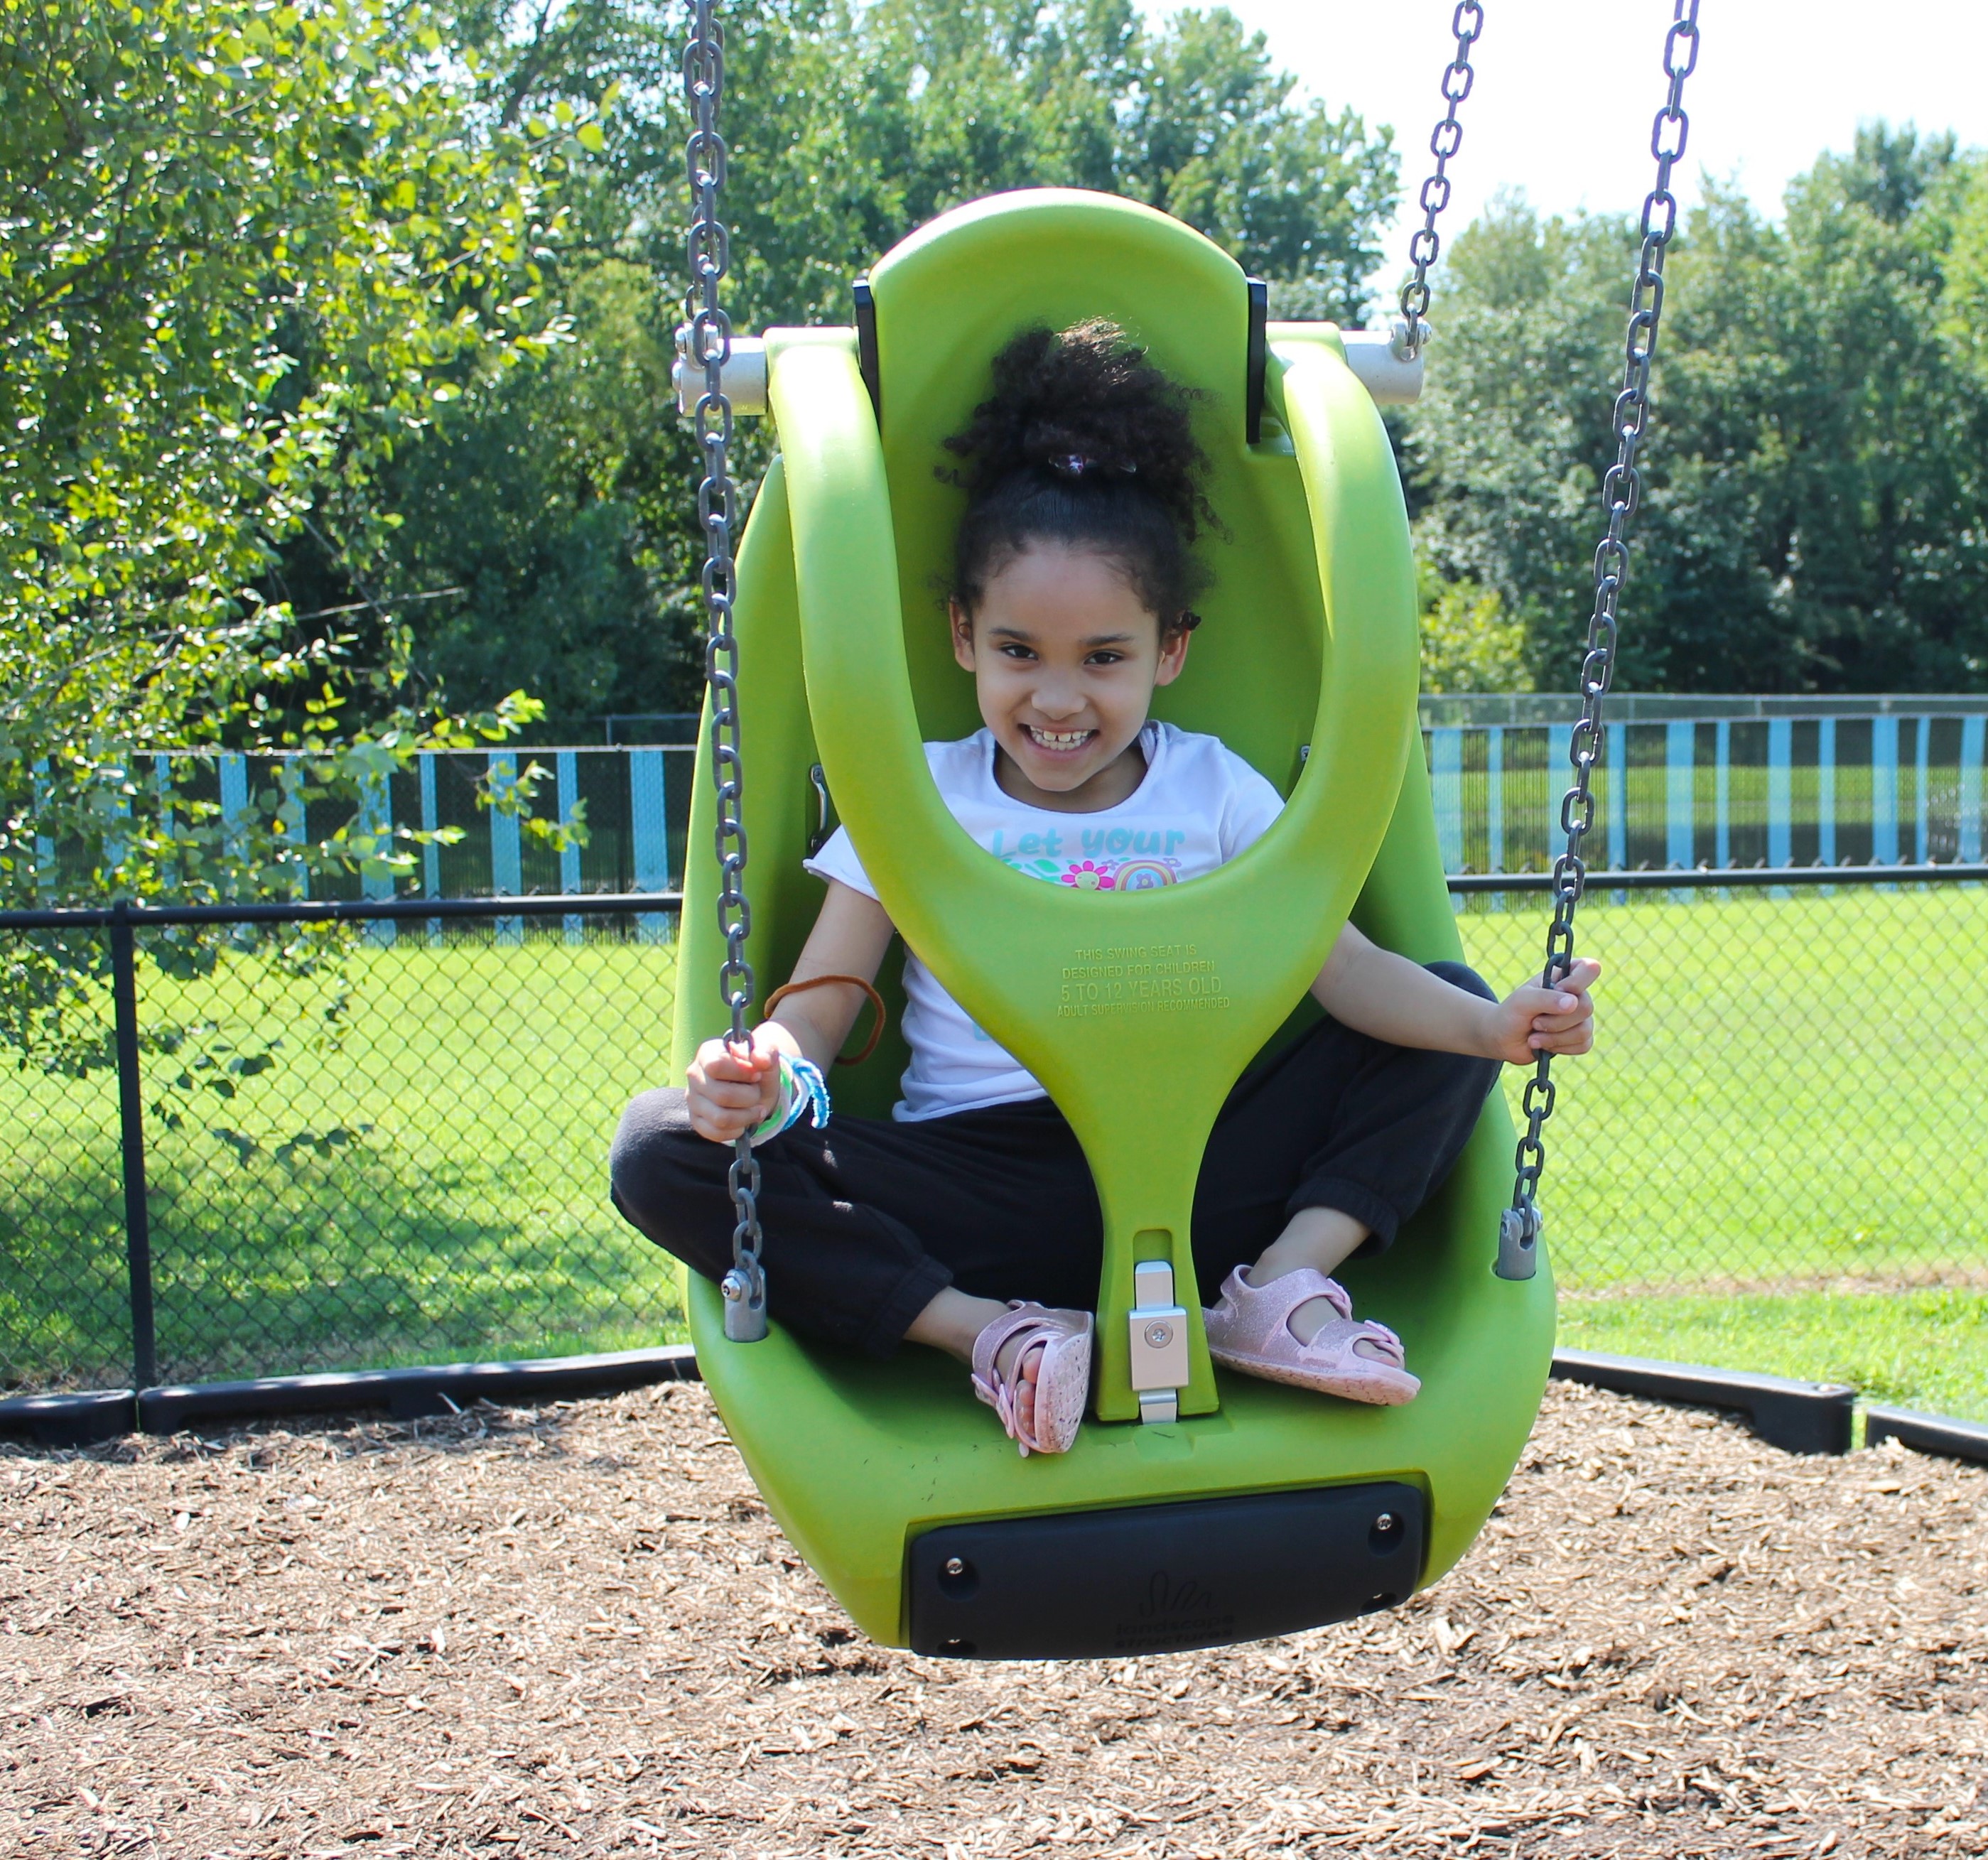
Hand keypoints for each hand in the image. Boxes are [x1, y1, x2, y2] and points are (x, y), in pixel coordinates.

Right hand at [685, 1028, 784, 1143]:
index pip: (716, 1066)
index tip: (757, 1074)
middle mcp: (695, 1075)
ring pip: (720, 1119)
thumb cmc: (758, 1068)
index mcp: (708, 1053)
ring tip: (756, 1109)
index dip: (742, 1073)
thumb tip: (760, 1059)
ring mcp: (693, 1100)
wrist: (758, 1088)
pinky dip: (736, 1131)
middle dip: (750, 1097)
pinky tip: (744, 1122)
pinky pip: (716, 1133)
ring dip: (747, 1116)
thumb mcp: (767, 1055)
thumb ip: (766, 1052)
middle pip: (722, 1096)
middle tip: (757, 1092)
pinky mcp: (696, 1120)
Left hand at [1485, 957, 1600, 1065]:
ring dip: (1554, 1037)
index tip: (1557, 990)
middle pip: (1585, 1007)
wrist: (1505, 1039)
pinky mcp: (1580, 1038)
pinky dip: (1560, 1047)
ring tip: (1534, 1036)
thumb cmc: (1512, 1013)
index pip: (1589, 968)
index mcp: (1565, 976)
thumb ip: (1545, 998)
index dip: (1576, 983)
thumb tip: (1573, 1003)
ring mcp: (1580, 1017)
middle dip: (1555, 1021)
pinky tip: (1544, 1045)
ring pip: (1584, 1030)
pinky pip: (1584, 1045)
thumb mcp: (1522, 1000)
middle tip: (1534, 1022)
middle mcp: (1577, 995)